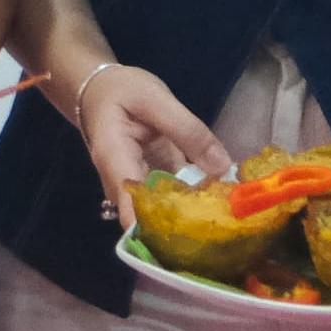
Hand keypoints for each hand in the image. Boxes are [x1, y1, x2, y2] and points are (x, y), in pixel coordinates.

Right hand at [71, 63, 227, 228]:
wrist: (99, 90)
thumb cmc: (120, 90)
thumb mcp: (155, 99)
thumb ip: (188, 130)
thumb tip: (223, 167)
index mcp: (116, 161)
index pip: (130, 207)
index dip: (157, 230)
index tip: (191, 240)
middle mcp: (123, 182)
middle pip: (149, 217)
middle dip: (184, 226)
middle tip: (227, 228)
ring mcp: (137, 185)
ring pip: (163, 210)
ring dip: (193, 214)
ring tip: (231, 218)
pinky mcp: (151, 182)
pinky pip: (172, 196)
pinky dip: (195, 198)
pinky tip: (223, 199)